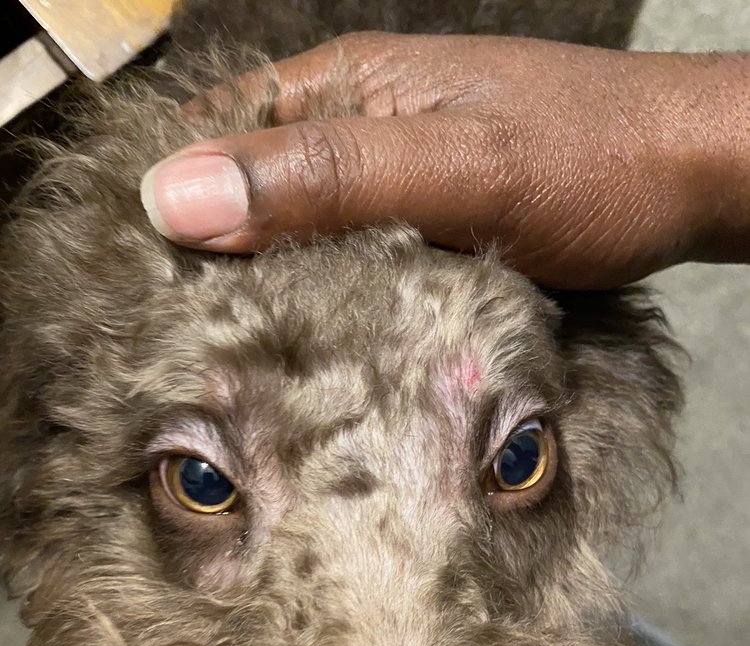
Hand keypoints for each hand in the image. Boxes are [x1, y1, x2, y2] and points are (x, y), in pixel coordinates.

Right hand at [140, 33, 749, 288]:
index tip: (138, 287)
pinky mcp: (419, 221)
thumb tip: (175, 198)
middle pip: (246, 191)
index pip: (212, 137)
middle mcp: (355, 126)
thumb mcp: (455, 169)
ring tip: (234, 358)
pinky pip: (345, 259)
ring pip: (294, 231)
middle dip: (212, 261)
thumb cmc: (587, 163)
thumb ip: (325, 181)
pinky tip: (314, 345)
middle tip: (184, 344)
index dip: (169, 205)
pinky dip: (324, 299)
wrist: (685, 178)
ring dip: (266, 287)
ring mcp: (389, 177)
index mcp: (343, 88)